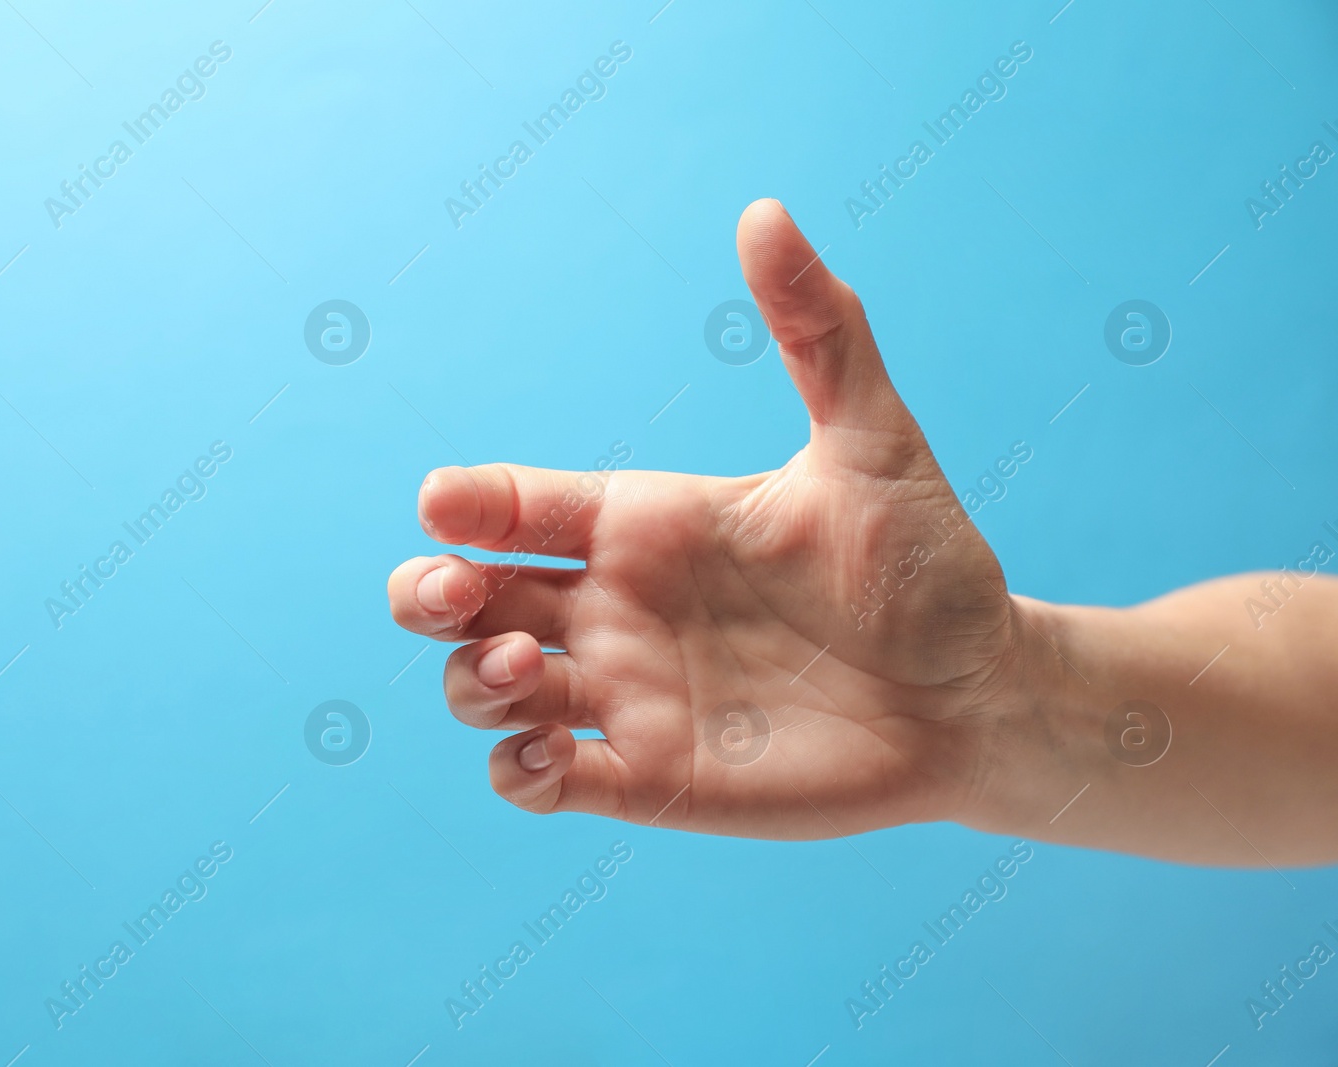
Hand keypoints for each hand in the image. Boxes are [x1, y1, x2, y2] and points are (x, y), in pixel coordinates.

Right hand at [387, 199, 1040, 839]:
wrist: (978, 693)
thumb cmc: (927, 562)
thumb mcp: (871, 443)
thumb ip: (817, 333)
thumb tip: (767, 211)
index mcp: (642, 524)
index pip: (513, 506)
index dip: (462, 505)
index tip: (449, 505)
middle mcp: (614, 607)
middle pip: (461, 598)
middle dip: (425, 593)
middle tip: (455, 593)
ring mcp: (624, 696)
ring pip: (483, 688)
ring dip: (470, 680)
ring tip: (529, 665)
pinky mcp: (648, 780)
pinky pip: (538, 782)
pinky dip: (516, 771)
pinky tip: (550, 751)